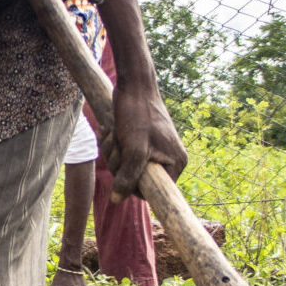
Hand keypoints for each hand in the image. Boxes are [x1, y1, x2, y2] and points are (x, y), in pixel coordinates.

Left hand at [104, 79, 186, 201]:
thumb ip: (128, 177)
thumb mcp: (133, 150)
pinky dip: (112, 144)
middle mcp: (168, 159)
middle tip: (117, 146)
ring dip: (112, 153)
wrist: (133, 84)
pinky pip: (122, 154)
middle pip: (136, 180)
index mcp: (176, 163)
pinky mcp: (139, 142)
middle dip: (119, 165)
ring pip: (125, 167)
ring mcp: (153, 151)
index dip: (133, 186)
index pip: (153, 191)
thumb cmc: (138, 114)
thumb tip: (118, 200)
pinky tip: (110, 130)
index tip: (124, 170)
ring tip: (113, 134)